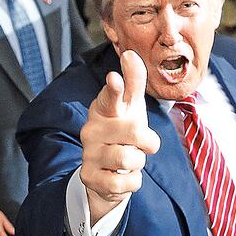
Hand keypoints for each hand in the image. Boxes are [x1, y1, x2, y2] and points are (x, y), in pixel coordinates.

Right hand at [79, 50, 160, 223]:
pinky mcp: (90, 178)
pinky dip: (132, 182)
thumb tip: (130, 53)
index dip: (114, 89)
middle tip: (138, 144)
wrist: (105, 174)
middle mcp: (91, 129)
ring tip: (127, 160)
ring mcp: (89, 154)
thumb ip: (134, 82)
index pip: (110, 97)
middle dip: (147, 141)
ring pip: (131, 159)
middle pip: (135, 130)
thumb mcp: (130, 107)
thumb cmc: (121, 132)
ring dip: (138, 163)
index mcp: (103, 109)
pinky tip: (120, 176)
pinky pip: (128, 183)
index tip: (115, 78)